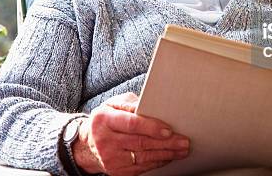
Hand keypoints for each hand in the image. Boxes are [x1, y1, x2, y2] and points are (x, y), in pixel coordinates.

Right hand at [72, 92, 189, 175]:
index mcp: (103, 120)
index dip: (151, 127)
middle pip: (141, 142)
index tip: (168, 130)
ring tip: (181, 149)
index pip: (131, 124)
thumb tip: (149, 106)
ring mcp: (110, 159)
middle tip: (183, 141)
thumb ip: (131, 103)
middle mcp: (105, 141)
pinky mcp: (116, 172)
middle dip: (166, 143)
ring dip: (166, 154)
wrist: (88, 143)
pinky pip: (142, 168)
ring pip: (143, 157)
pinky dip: (157, 162)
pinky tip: (168, 157)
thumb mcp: (113, 104)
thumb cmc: (106, 119)